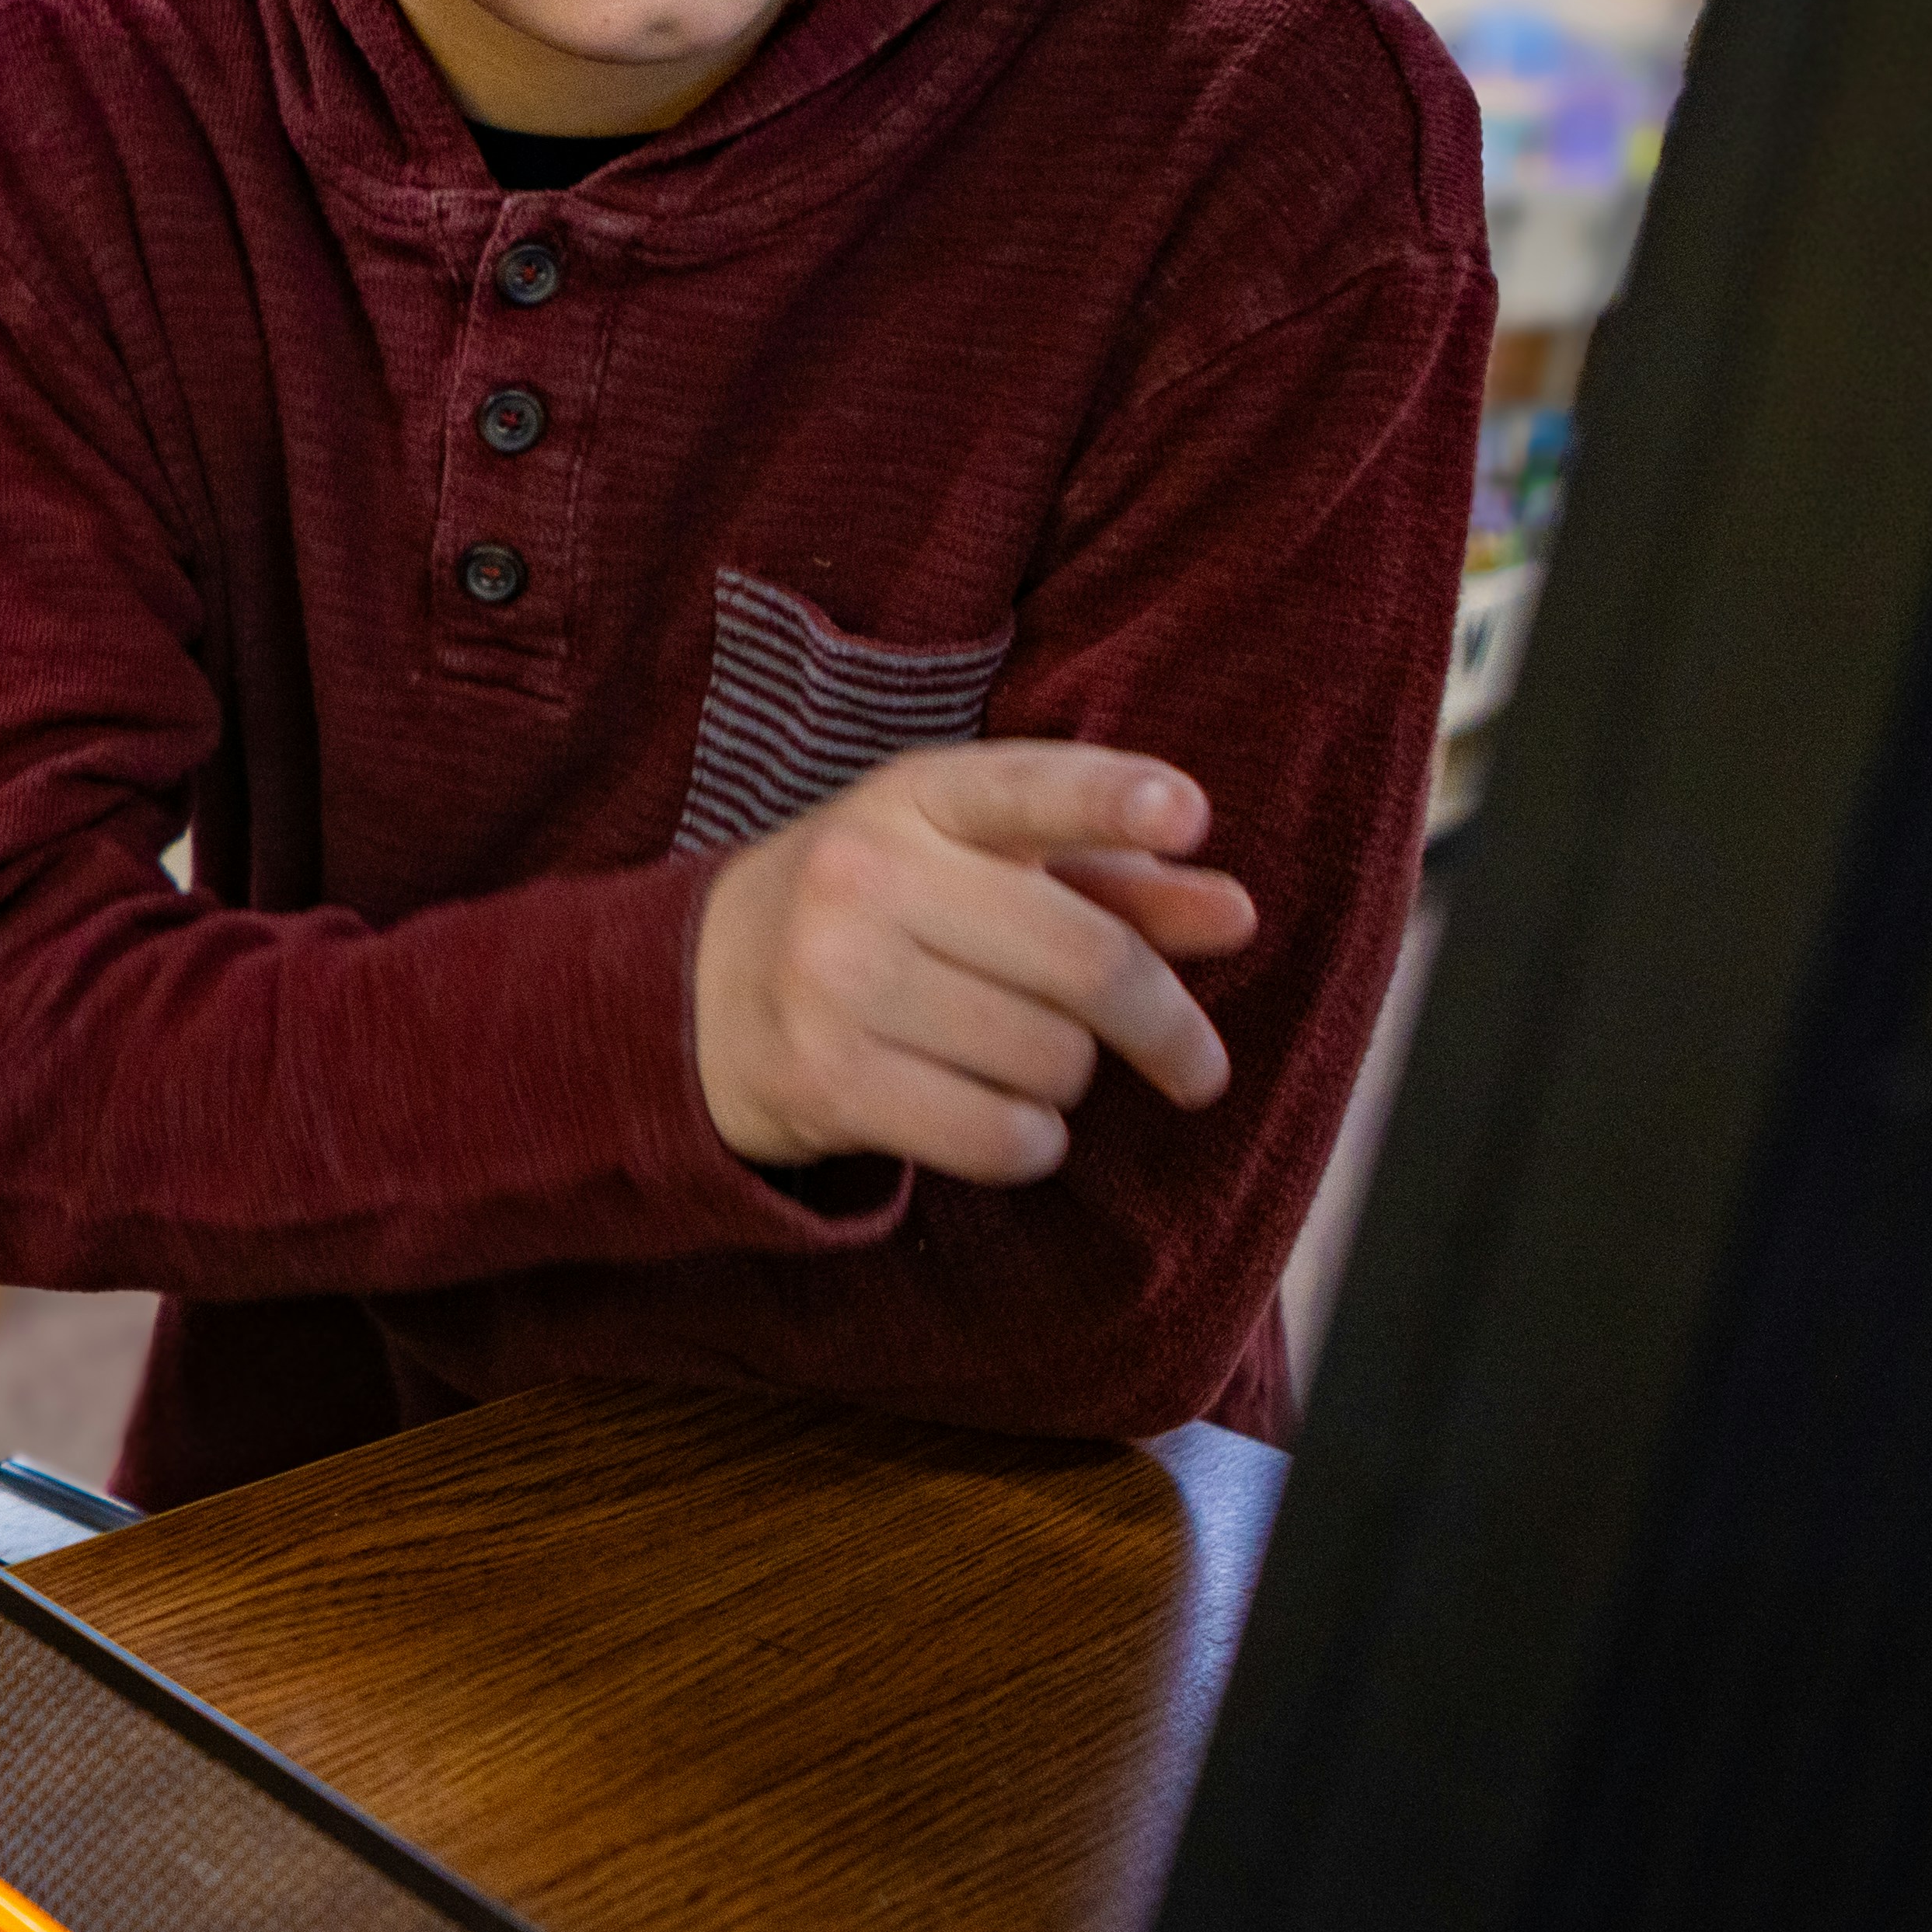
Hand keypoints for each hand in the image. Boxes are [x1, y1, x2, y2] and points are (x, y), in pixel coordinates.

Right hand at [691, 742, 1260, 1185]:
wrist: (696, 995)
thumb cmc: (879, 917)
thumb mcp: (977, 867)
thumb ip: (1111, 879)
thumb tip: (1235, 914)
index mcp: (915, 799)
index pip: (1026, 788)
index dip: (1111, 798)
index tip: (1189, 814)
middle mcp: (867, 876)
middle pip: (1087, 962)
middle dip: (1165, 1027)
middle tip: (1197, 1066)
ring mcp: (836, 978)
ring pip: (1051, 1058)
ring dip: (1070, 1080)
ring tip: (1023, 1066)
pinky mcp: (824, 1078)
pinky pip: (997, 1134)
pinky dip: (1029, 1143)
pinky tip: (1003, 1123)